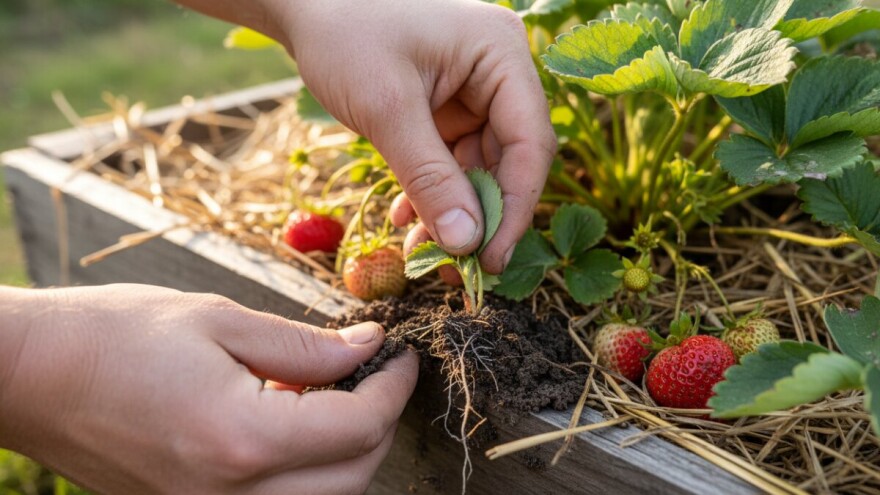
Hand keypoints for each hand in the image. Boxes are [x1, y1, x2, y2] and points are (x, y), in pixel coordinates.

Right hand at [0, 284, 416, 493]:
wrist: (32, 375)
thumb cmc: (114, 335)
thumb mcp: (219, 319)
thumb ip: (305, 345)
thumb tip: (367, 348)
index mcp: (240, 440)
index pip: (358, 428)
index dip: (393, 387)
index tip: (402, 355)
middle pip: (353, 477)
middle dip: (380, 423)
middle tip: (377, 372)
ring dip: (347, 454)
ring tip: (335, 396)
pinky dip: (306, 471)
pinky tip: (292, 424)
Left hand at [281, 0, 556, 273]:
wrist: (304, 6)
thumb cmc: (344, 36)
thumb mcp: (388, 110)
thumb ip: (430, 178)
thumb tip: (466, 244)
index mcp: (502, 54)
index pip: (530, 143)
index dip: (515, 208)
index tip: (491, 260)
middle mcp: (499, 73)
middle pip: (509, 160)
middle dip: (481, 216)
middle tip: (459, 268)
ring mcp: (474, 92)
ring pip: (479, 168)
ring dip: (453, 213)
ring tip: (423, 253)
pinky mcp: (448, 109)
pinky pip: (452, 162)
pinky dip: (432, 194)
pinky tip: (407, 222)